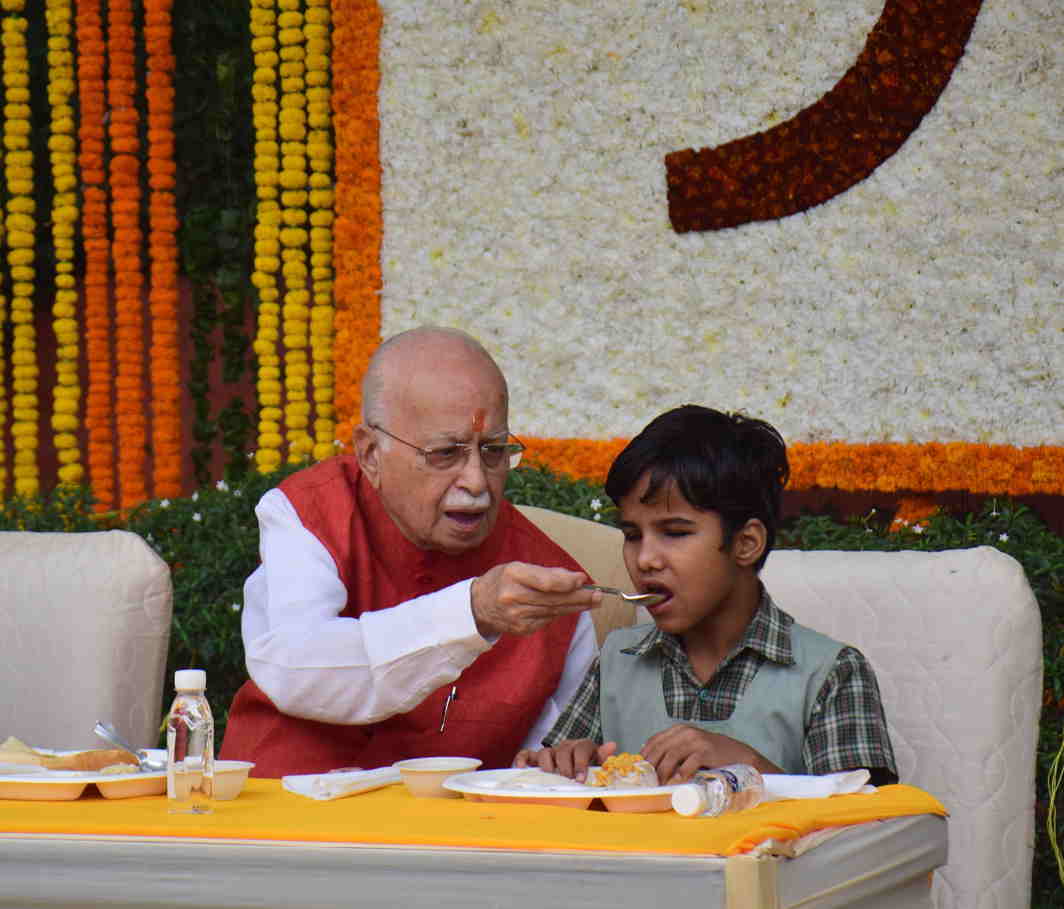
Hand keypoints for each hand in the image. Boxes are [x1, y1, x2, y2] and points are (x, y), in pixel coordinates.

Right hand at [471, 562, 598, 637]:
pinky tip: (571, 607)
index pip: (545, 582)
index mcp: (513, 575)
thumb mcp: (518, 567)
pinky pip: (548, 620)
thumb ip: (546, 572)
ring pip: (555, 611)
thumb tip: (576, 578)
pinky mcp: (522, 629)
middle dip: (580, 597)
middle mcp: (514, 597)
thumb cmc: (502, 580)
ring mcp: (518, 616)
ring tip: (593, 601)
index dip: (567, 582)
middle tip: (598, 595)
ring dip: (576, 606)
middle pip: (554, 599)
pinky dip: (561, 613)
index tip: (583, 580)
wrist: (478, 605)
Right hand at [512, 740, 616, 782]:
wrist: (574, 774)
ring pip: (545, 752)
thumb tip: (612, 745)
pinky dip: (522, 759)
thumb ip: (602, 758)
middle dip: (565, 766)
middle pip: (563, 750)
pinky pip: (526, 754)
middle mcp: (565, 747)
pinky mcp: (535, 758)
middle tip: (567, 779)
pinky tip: (521, 768)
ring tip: (550, 775)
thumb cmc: (587, 772)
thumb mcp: (597, 766)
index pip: (581, 748)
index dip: (581, 763)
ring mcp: (550, 752)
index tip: (580, 779)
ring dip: (547, 764)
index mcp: (582, 747)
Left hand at [640, 724, 781, 783]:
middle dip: (652, 766)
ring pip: (671, 755)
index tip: (641, 771)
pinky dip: (680, 774)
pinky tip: (677, 782)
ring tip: (660, 785)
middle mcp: (685, 732)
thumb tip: (654, 767)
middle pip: (660, 748)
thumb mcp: (691, 747)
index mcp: (678, 730)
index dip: (646, 756)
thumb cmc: (712, 754)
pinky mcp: (705, 751)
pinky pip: (688, 763)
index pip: (654, 741)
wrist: (738, 754)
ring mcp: (695, 740)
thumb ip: (675, 751)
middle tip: (649, 782)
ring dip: (663, 772)